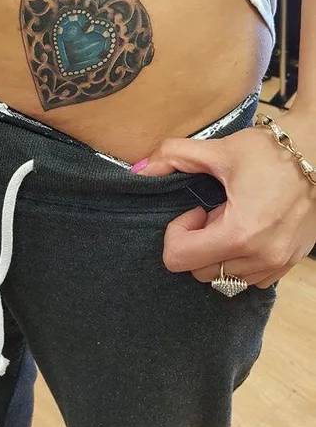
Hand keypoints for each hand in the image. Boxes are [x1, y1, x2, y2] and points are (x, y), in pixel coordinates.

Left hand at [132, 108, 315, 287]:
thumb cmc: (272, 152)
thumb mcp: (220, 149)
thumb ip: (174, 156)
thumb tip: (139, 169)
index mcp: (240, 233)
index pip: (178, 258)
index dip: (178, 231)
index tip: (196, 208)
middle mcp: (260, 258)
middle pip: (199, 271)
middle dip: (198, 241)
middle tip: (215, 209)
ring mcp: (276, 265)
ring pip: (224, 277)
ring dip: (219, 250)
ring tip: (235, 216)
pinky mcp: (287, 265)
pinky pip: (248, 277)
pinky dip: (240, 258)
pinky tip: (251, 226)